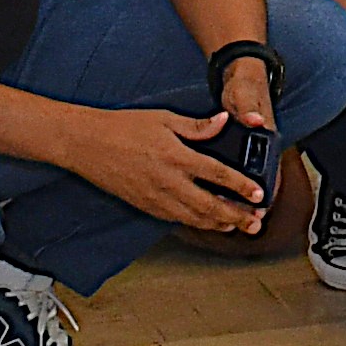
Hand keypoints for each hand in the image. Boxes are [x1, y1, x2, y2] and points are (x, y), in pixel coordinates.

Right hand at [75, 101, 264, 228]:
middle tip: (256, 222)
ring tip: (238, 226)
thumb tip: (224, 122)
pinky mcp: (145, 206)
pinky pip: (176, 219)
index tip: (260, 195)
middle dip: (237, 216)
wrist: (86, 144)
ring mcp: (155, 198)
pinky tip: (207, 222)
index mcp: (176, 157)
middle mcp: (168, 182)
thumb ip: (197, 126)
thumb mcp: (164, 118)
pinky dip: (196, 223)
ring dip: (219, 224)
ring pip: (194, 218)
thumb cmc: (123, 127)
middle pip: (210, 206)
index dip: (242, 187)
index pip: (218, 175)